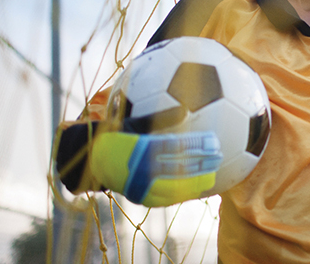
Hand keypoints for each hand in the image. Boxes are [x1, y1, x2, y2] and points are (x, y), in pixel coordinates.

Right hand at [56, 110, 223, 206]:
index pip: (175, 147)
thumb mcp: (135, 121)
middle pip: (179, 168)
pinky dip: (183, 193)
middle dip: (202, 163)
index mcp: (140, 148)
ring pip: (175, 187)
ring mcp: (140, 187)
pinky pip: (167, 198)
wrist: (90, 160)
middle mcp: (140, 169)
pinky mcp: (140, 198)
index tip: (213, 140)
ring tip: (213, 174)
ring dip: (196, 181)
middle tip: (219, 156)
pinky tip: (198, 188)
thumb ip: (160, 117)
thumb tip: (186, 110)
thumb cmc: (117, 134)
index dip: (196, 144)